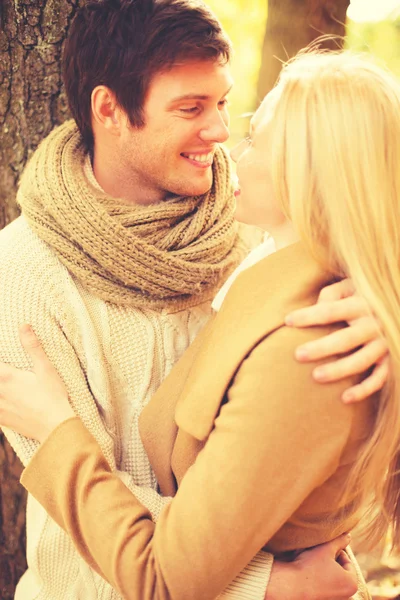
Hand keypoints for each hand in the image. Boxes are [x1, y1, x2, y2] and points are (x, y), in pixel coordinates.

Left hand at [0, 325, 74, 441]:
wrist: (54, 427)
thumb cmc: (52, 396)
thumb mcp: (45, 368)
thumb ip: (32, 346)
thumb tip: (24, 326)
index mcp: (7, 376)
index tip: (3, 364)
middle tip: (7, 376)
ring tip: (5, 387)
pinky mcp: (1, 420)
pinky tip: (4, 401)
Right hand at [266, 533, 357, 599]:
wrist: (291, 586)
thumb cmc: (310, 567)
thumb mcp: (326, 548)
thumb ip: (339, 541)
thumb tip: (348, 535)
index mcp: (352, 584)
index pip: (347, 562)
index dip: (336, 552)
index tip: (324, 549)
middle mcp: (346, 596)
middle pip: (340, 572)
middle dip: (331, 562)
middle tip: (319, 555)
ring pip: (332, 579)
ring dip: (325, 570)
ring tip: (314, 564)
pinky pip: (324, 587)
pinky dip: (320, 580)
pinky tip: (310, 575)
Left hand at [285, 279, 388, 402]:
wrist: (394, 305)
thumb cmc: (361, 296)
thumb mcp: (349, 287)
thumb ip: (331, 294)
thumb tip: (317, 306)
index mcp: (361, 304)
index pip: (330, 310)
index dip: (308, 316)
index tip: (287, 321)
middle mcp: (374, 325)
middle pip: (345, 339)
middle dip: (321, 348)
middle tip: (298, 355)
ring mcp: (384, 345)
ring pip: (361, 361)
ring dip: (339, 370)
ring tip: (315, 376)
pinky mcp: (390, 360)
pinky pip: (379, 378)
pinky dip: (364, 390)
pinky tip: (344, 398)